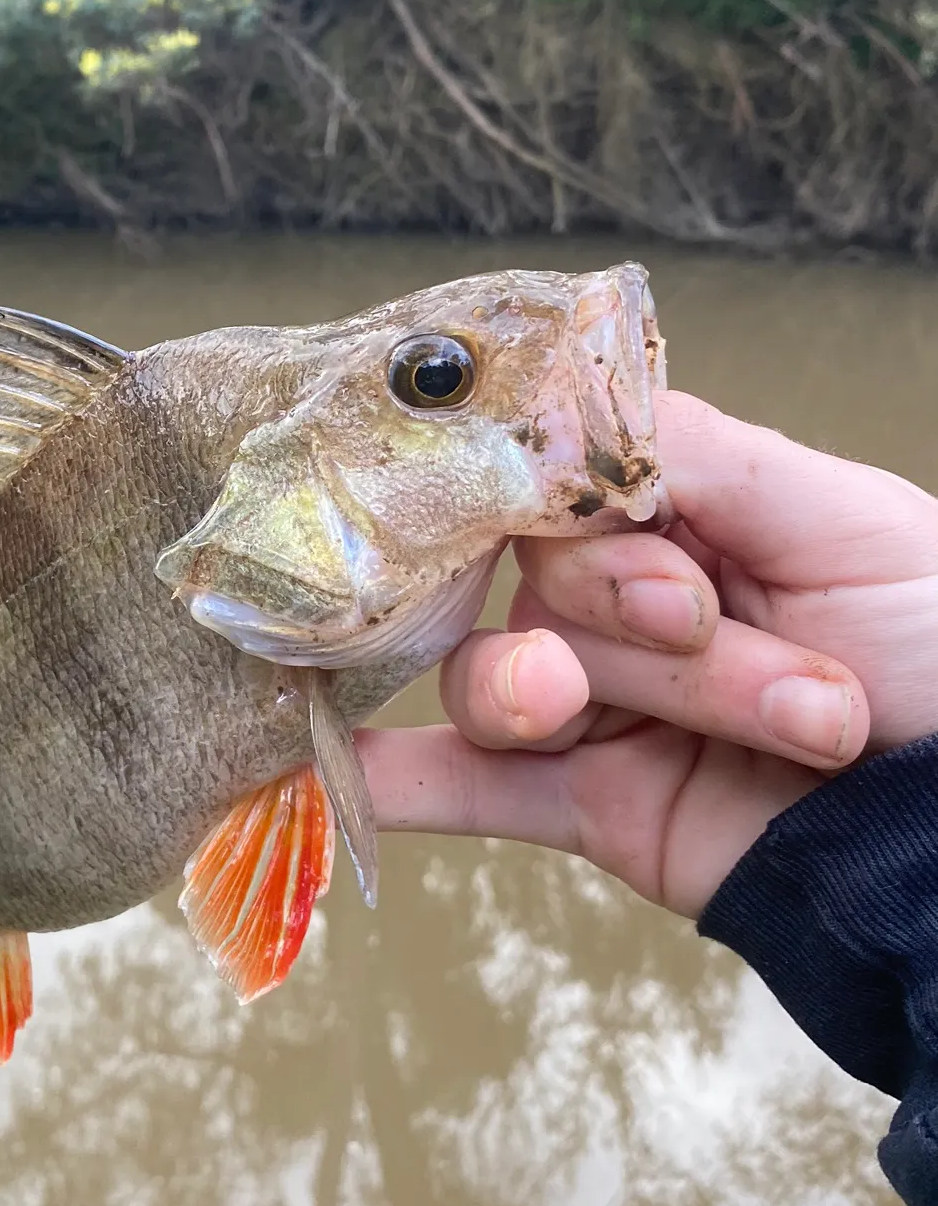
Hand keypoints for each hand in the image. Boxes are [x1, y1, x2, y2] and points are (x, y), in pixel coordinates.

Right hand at [357, 391, 937, 917]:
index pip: (558, 486)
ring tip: (730, 733)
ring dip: (602, 702)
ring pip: (505, 679)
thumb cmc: (937, 649)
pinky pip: (465, 786)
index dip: (596, 531)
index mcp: (678, 518)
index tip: (673, 583)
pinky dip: (394, 780)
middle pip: (537, 585)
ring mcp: (591, 704)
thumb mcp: (841, 519)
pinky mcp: (578, 802)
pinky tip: (329, 769)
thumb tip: (542, 403)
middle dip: (642, 628)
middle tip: (722, 651)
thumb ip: (688, 453)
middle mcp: (618, 603)